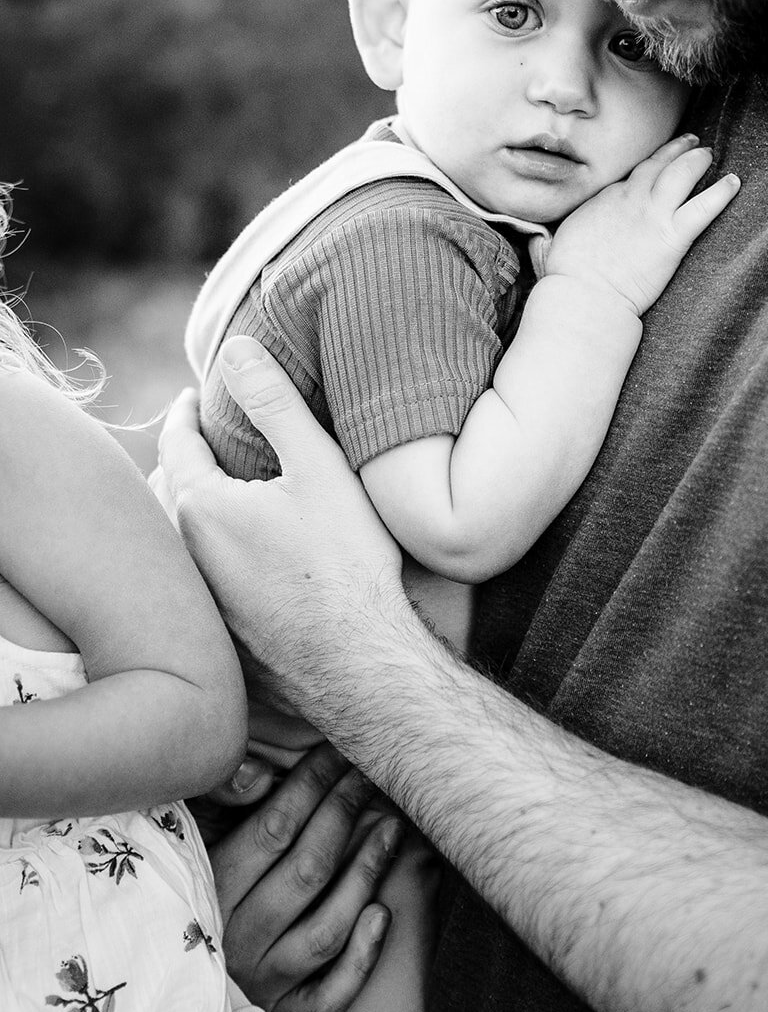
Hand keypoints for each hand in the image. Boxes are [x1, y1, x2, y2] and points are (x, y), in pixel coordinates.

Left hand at [155, 340, 407, 720]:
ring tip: (215, 491)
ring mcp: (199, 602)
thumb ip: (274, 402)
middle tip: (201, 438)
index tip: (195, 395)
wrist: (356, 664)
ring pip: (178, 540)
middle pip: (166, 491)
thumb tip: (235, 347)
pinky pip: (197, 579)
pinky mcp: (219, 635)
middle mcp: (185, 557)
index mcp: (200, 508)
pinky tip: (237, 557)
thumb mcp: (317, 466)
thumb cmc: (343, 563)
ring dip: (188, 508)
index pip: (176, 442)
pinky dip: (205, 553)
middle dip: (181, 460)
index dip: (185, 412)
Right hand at [213, 743, 404, 1011]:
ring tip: (391, 828)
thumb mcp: (199, 836)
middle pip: (307, 871)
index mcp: (210, 888)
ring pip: (326, 929)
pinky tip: (382, 914)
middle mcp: (234, 939)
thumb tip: (260, 773)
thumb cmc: (204, 881)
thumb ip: (222, 800)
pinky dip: (361, 957)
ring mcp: (263, 979)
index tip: (340, 752)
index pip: (274, 828)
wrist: (181, 980)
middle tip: (371, 776)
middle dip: (345, 813)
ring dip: (366, 873)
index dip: (313, 783)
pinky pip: (329, 995)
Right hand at [545, 134, 739, 314]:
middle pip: (658, 163)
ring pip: (681, 174)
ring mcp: (653, 213)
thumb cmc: (569, 272)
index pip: (634, 174)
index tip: (660, 157)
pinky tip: (734, 183)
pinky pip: (703, 207)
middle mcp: (631, 197)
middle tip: (690, 141)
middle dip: (676, 149)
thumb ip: (580, 222)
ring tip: (708, 153)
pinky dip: (720, 193)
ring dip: (696, 160)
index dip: (650, 162)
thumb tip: (572, 228)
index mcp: (607, 197)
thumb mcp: (567, 234)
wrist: (584, 292)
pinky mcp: (672, 235)